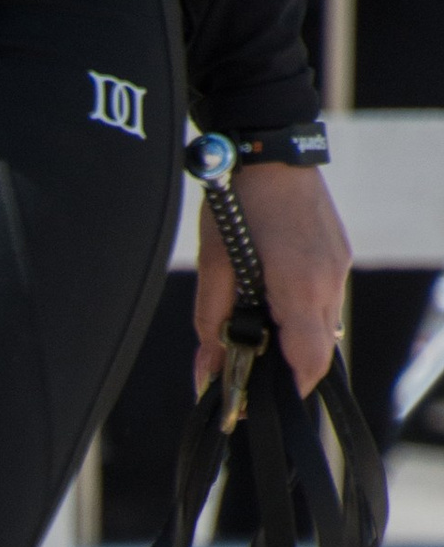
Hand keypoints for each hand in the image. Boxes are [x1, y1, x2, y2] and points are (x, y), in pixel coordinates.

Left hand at [192, 157, 351, 400]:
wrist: (269, 147)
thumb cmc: (236, 204)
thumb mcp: (213, 270)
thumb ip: (211, 329)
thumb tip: (207, 378)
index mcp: (300, 290)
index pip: (308, 366)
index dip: (285, 392)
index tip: (259, 399)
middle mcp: (329, 282)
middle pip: (316, 352)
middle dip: (283, 366)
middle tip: (247, 365)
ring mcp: (339, 267)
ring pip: (322, 326)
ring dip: (291, 336)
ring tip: (254, 325)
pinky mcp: (338, 254)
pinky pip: (324, 298)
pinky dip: (299, 309)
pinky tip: (270, 295)